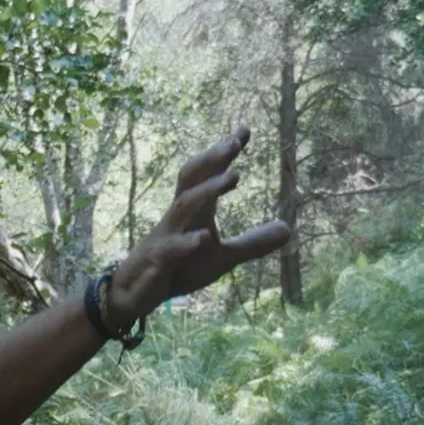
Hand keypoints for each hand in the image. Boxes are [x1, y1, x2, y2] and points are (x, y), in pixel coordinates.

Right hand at [106, 127, 291, 326]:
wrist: (134, 294)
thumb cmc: (178, 268)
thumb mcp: (222, 258)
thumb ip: (252, 243)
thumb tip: (289, 228)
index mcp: (194, 211)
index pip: (207, 174)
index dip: (223, 153)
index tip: (244, 130)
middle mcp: (178, 217)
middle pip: (191, 178)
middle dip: (212, 159)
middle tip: (234, 143)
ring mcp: (165, 237)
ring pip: (183, 206)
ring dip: (207, 190)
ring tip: (233, 176)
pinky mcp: (157, 262)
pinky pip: (170, 249)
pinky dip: (186, 242)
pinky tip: (203, 238)